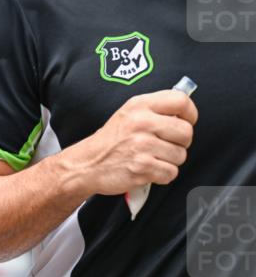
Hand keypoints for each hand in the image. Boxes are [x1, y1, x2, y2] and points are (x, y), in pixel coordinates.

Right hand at [71, 90, 196, 196]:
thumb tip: (185, 113)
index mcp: (139, 106)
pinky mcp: (142, 168)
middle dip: (180, 143)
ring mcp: (141, 146)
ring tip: (152, 158)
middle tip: (164, 145)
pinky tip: (148, 170)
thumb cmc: (111, 141)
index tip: (184, 122)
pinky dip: (162, 175)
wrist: (86, 164)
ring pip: (180, 155)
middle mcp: (141, 123)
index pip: (181, 101)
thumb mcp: (128, 114)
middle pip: (186, 132)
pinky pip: (170, 173)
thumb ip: (155, 109)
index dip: (190, 114)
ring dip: (170, 161)